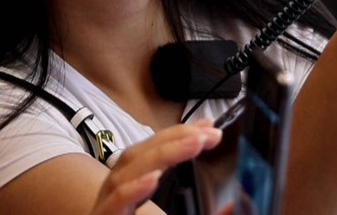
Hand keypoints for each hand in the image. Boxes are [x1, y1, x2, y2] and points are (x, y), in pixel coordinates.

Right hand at [90, 119, 221, 214]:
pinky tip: (153, 178)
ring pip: (125, 172)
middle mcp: (115, 194)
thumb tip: (231, 204)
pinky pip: (114, 204)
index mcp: (129, 189)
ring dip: (159, 155)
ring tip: (191, 144)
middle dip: (172, 139)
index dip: (178, 136)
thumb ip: (199, 210)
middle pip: (138, 156)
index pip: (152, 153)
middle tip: (207, 134)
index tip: (211, 130)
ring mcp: (106, 208)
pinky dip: (132, 189)